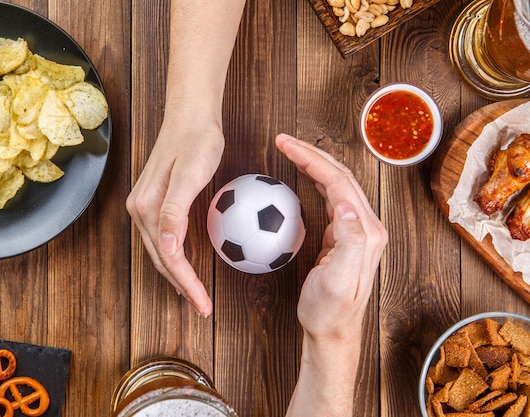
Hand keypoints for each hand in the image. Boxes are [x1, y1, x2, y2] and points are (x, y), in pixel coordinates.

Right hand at [126, 110, 223, 316]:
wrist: (191, 115)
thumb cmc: (197, 141)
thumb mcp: (190, 174)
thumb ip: (175, 211)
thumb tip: (166, 247)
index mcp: (147, 208)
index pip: (168, 257)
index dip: (186, 283)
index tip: (204, 304)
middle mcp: (140, 210)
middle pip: (161, 260)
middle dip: (182, 287)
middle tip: (204, 308)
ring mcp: (145, 206)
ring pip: (161, 252)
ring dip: (178, 276)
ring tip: (195, 295)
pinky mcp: (155, 201)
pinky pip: (165, 238)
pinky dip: (176, 258)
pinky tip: (188, 264)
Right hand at [275, 133, 386, 338]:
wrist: (333, 332)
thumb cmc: (330, 311)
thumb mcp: (337, 281)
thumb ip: (349, 242)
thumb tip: (347, 207)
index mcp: (366, 232)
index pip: (338, 182)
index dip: (311, 159)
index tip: (285, 145)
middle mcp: (367, 227)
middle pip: (340, 176)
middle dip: (312, 153)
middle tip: (283, 141)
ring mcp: (358, 230)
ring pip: (337, 183)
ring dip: (314, 163)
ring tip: (290, 150)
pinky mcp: (346, 236)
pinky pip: (332, 198)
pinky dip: (316, 181)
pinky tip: (304, 177)